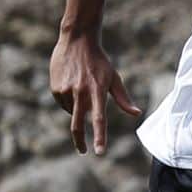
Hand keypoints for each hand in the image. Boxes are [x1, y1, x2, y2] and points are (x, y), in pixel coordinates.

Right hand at [49, 31, 142, 154]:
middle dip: (80, 142)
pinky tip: (72, 86)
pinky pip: (63, 104)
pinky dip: (68, 101)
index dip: (99, 137)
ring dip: (77, 110)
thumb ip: (123, 98)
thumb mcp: (113, 77)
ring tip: (82, 89)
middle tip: (83, 151)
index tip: (99, 152)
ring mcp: (66, 90)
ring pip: (71, 112)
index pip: (99, 119)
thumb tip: (136, 114)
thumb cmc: (99, 61)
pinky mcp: (55, 88)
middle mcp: (81, 92)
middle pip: (77, 125)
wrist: (77, 40)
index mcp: (97, 91)